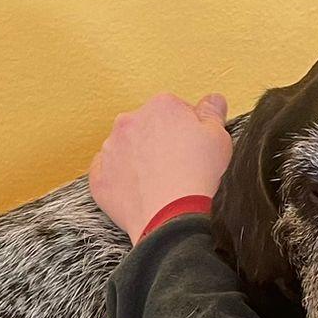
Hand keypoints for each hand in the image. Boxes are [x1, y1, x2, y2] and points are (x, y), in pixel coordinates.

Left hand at [89, 92, 232, 243]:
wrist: (172, 216)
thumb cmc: (196, 177)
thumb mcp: (219, 137)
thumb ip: (212, 113)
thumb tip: (212, 100)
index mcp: (161, 106)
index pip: (174, 110)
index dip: (186, 130)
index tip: (192, 147)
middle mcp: (130, 122)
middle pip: (146, 126)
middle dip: (159, 141)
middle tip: (177, 165)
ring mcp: (110, 149)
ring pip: (125, 148)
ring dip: (138, 159)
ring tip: (158, 182)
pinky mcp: (99, 177)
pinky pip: (106, 173)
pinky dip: (119, 179)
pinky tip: (137, 190)